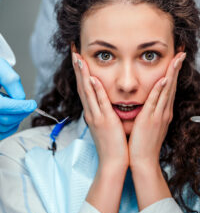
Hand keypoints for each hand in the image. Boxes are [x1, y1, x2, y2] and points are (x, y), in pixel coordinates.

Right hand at [0, 58, 36, 138]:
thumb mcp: (1, 68)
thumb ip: (11, 81)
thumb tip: (21, 98)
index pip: (1, 106)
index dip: (20, 107)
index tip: (32, 104)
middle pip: (4, 119)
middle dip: (21, 112)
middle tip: (28, 104)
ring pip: (3, 128)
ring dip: (16, 119)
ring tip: (15, 106)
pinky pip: (0, 134)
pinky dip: (11, 127)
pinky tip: (13, 115)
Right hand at [72, 53, 128, 167]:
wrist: (113, 161)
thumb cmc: (112, 143)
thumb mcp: (106, 124)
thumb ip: (104, 111)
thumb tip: (104, 101)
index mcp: (93, 112)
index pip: (85, 88)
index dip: (81, 72)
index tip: (79, 58)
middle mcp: (92, 112)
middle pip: (82, 86)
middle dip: (78, 68)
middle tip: (74, 51)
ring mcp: (97, 116)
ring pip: (88, 92)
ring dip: (83, 74)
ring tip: (79, 58)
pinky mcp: (105, 121)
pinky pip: (100, 103)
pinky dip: (95, 91)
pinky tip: (92, 79)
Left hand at [128, 52, 185, 168]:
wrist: (144, 160)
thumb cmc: (145, 142)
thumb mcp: (152, 125)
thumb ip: (153, 112)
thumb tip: (152, 103)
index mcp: (164, 112)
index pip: (169, 88)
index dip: (173, 73)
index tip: (176, 60)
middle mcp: (164, 111)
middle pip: (172, 85)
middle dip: (176, 68)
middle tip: (181, 53)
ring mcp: (159, 115)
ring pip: (167, 90)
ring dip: (172, 73)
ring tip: (177, 58)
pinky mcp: (150, 119)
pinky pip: (156, 102)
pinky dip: (160, 90)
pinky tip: (164, 79)